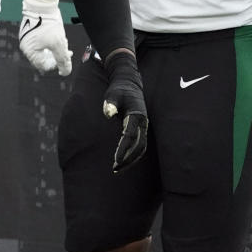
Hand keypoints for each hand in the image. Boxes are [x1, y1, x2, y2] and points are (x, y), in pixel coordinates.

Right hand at [19, 0, 71, 75]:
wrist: (41, 3)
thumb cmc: (48, 23)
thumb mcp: (58, 44)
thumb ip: (62, 60)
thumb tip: (65, 72)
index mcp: (29, 51)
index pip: (44, 65)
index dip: (57, 63)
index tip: (66, 55)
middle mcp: (25, 46)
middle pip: (43, 57)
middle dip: (56, 54)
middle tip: (66, 48)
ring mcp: (26, 38)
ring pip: (42, 49)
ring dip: (54, 47)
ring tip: (62, 40)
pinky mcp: (29, 31)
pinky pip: (39, 41)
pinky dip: (49, 40)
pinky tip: (56, 34)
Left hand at [100, 52, 147, 173]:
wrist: (129, 82)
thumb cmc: (119, 89)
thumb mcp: (112, 93)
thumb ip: (110, 102)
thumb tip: (108, 113)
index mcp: (136, 115)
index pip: (130, 136)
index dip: (123, 150)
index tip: (116, 161)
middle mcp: (142, 122)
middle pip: (139, 146)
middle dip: (128, 159)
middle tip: (115, 168)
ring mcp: (143, 126)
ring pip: (141, 147)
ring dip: (131, 159)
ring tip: (118, 168)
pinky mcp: (141, 127)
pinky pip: (139, 144)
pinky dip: (132, 154)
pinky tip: (122, 160)